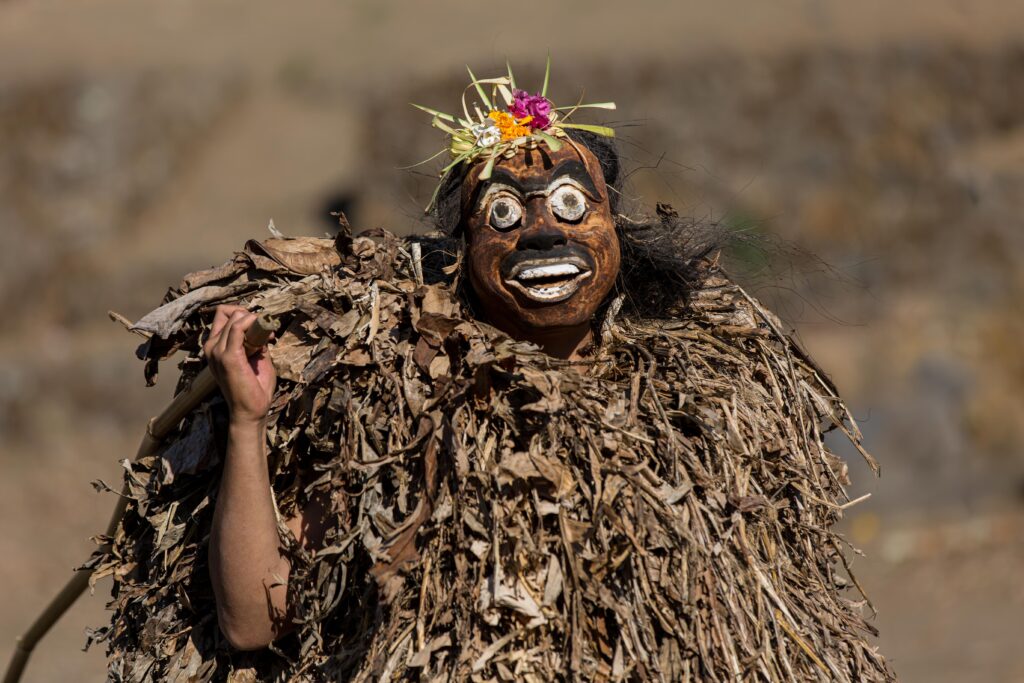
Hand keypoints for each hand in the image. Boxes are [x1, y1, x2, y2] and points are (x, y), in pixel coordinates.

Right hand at [203, 305, 276, 425]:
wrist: (250, 411)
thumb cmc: (254, 388)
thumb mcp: (256, 358)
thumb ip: (255, 342)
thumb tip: (262, 327)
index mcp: (215, 347)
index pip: (222, 315)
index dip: (242, 314)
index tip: (259, 326)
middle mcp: (212, 347)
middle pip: (228, 312)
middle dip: (250, 316)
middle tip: (266, 331)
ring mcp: (217, 351)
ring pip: (234, 317)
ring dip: (254, 321)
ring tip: (267, 336)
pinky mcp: (228, 356)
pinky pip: (237, 327)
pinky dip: (251, 322)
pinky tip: (262, 329)